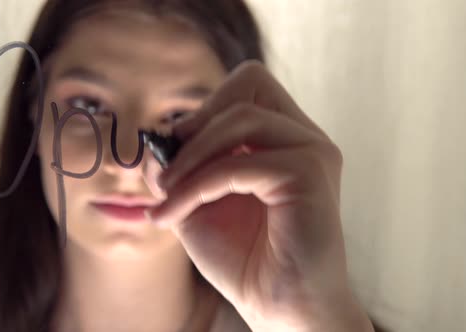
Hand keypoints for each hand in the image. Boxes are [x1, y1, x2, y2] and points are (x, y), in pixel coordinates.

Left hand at [144, 60, 372, 331]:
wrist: (278, 308)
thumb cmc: (244, 258)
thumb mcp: (196, 200)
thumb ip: (177, 166)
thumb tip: (153, 142)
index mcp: (284, 137)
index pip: (247, 85)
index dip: (205, 108)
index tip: (173, 149)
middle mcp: (304, 137)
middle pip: (248, 83)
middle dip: (197, 123)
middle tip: (167, 168)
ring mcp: (312, 151)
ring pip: (240, 118)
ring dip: (190, 157)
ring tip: (165, 195)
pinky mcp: (310, 174)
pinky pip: (238, 163)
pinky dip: (197, 185)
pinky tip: (176, 213)